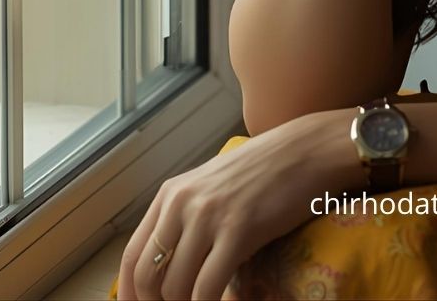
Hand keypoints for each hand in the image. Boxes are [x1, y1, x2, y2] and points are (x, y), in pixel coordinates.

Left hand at [115, 111, 358, 300]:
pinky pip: (208, 288)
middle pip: (148, 278)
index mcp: (170, 194)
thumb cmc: (263, 171)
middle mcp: (181, 203)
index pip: (132, 257)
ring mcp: (208, 216)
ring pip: (176, 288)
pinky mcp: (238, 230)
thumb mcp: (212, 188)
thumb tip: (169, 266)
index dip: (131, 294)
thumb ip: (187, 218)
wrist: (305, 150)